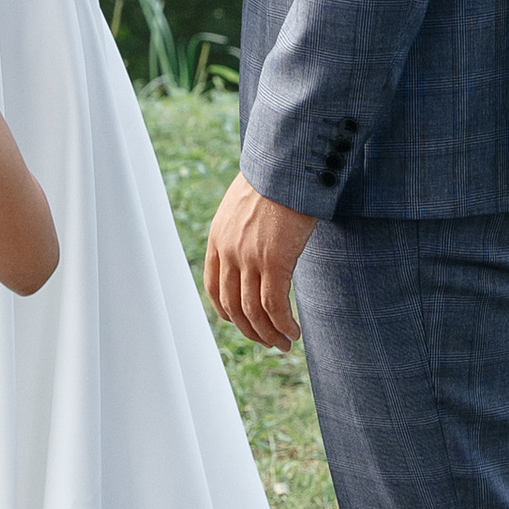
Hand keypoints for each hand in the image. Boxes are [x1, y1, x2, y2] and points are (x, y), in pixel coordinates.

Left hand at [203, 173, 316, 349]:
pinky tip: (294, 332)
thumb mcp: (246, 202)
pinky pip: (275, 305)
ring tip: (285, 344)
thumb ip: (244, 225)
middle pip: (233, 306)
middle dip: (251, 330)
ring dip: (269, 334)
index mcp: (218, 238)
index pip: (214, 288)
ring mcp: (249, 258)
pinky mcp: (274, 261)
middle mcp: (228, 251)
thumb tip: (258, 236)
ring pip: (254, 311)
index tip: (243, 322)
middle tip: (270, 342)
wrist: (287, 164)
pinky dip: (283, 324)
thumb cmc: (275, 179)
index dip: (227, 312)